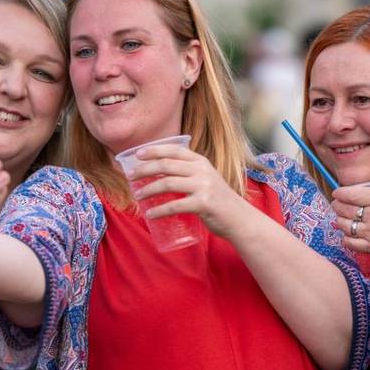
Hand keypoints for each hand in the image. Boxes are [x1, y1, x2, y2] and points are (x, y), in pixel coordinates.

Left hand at [126, 143, 248, 239]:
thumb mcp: (205, 179)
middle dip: (144, 169)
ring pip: (167, 184)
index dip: (153, 150)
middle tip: (131, 176)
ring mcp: (203, 186)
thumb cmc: (218, 200)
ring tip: (138, 196)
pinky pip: (174, 205)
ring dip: (148, 190)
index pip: (174, 150)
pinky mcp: (203, 204)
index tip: (137, 155)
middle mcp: (202, 170)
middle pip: (166, 165)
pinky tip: (150, 214)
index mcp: (201, 161)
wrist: (238, 218)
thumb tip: (158, 173)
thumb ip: (188, 173)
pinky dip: (159, 210)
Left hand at [329, 181, 369, 258]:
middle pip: (344, 209)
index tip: (337, 193)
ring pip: (344, 225)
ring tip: (341, 219)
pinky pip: (350, 243)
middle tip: (336, 205)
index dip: (341, 193)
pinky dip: (346, 239)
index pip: (352, 194)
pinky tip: (348, 236)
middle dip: (337, 206)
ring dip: (340, 221)